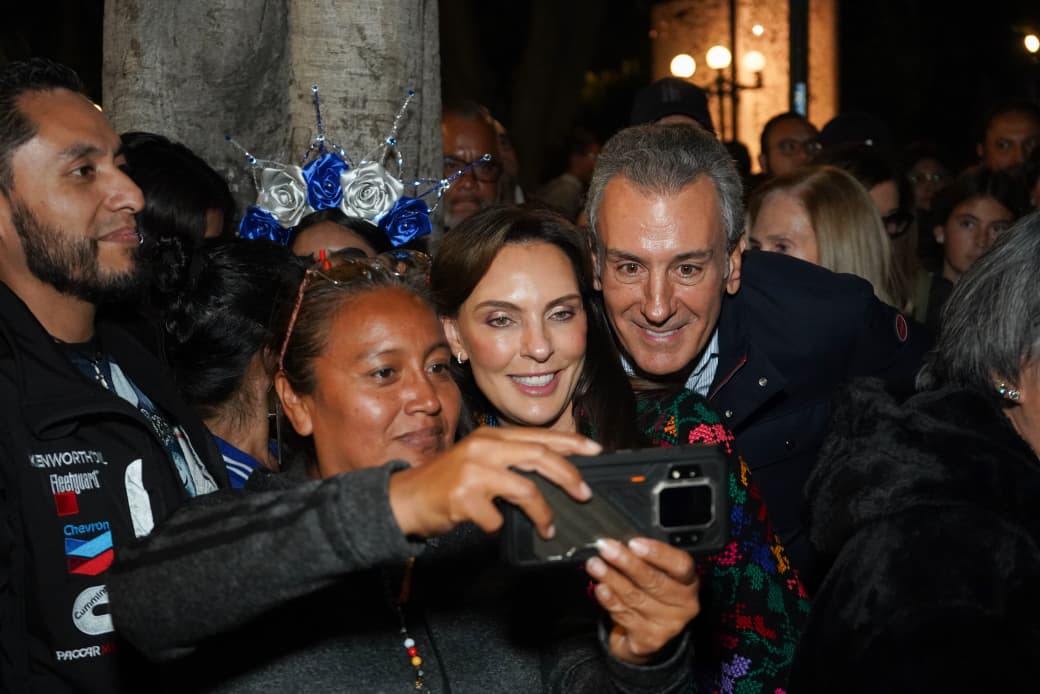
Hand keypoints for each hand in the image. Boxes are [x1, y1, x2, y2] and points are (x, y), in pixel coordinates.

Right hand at [388, 426, 599, 538]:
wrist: (404, 499)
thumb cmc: (446, 482)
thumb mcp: (478, 459)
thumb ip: (509, 459)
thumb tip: (553, 469)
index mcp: (491, 436)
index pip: (539, 435)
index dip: (571, 442)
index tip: (596, 450)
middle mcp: (483, 447)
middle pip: (540, 457)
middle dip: (569, 476)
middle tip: (585, 494)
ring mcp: (473, 472)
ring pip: (526, 490)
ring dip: (543, 513)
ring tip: (549, 528)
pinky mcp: (464, 498)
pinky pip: (497, 518)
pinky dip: (499, 527)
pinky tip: (492, 528)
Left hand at [585, 537, 699, 663]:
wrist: (647, 633)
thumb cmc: (651, 593)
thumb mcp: (656, 573)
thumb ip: (644, 559)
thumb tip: (619, 543)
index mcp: (688, 581)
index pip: (680, 565)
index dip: (658, 553)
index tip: (634, 543)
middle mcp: (684, 605)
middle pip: (655, 582)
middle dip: (627, 563)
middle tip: (606, 549)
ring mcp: (668, 625)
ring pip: (636, 598)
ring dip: (612, 579)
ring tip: (595, 565)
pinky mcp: (650, 639)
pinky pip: (626, 616)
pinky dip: (611, 601)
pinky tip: (601, 589)